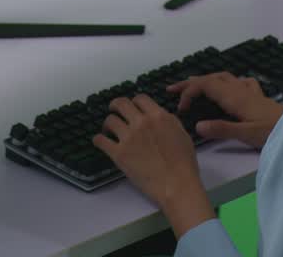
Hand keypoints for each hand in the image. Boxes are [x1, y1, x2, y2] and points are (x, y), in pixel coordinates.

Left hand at [92, 95, 213, 236]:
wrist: (177, 184)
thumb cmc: (184, 163)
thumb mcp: (182, 134)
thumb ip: (168, 121)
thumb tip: (158, 116)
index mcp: (158, 116)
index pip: (140, 98)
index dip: (134, 102)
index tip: (132, 106)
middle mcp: (141, 123)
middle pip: (121, 104)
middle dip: (116, 105)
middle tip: (114, 110)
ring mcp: (128, 138)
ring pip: (110, 120)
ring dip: (108, 124)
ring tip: (108, 130)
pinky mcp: (119, 154)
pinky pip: (100, 141)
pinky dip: (98, 140)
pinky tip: (99, 141)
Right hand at [168, 72, 282, 147]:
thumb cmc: (273, 132)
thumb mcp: (246, 134)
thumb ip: (222, 129)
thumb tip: (197, 125)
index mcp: (234, 96)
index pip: (204, 85)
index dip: (188, 92)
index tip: (180, 109)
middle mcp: (240, 89)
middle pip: (210, 78)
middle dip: (190, 82)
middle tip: (172, 89)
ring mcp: (249, 91)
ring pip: (223, 77)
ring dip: (206, 80)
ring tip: (193, 86)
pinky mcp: (258, 97)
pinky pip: (239, 82)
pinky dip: (227, 81)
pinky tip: (228, 87)